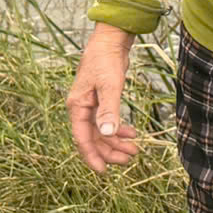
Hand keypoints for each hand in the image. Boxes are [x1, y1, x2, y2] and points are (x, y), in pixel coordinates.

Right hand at [66, 22, 140, 172]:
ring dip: (116, 142)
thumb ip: (108, 110)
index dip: (92, 157)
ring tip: (135, 150)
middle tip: (129, 159)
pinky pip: (107, 121)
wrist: (110, 40)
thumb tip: (106, 134)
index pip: (82, 139)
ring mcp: (90, 105)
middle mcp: (81, 109)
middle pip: (93, 138)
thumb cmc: (106, 60)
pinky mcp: (101, 100)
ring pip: (102, 132)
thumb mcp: (110, 85)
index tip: (103, 172)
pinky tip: (132, 134)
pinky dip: (119, 129)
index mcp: (77, 107)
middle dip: (110, 151)